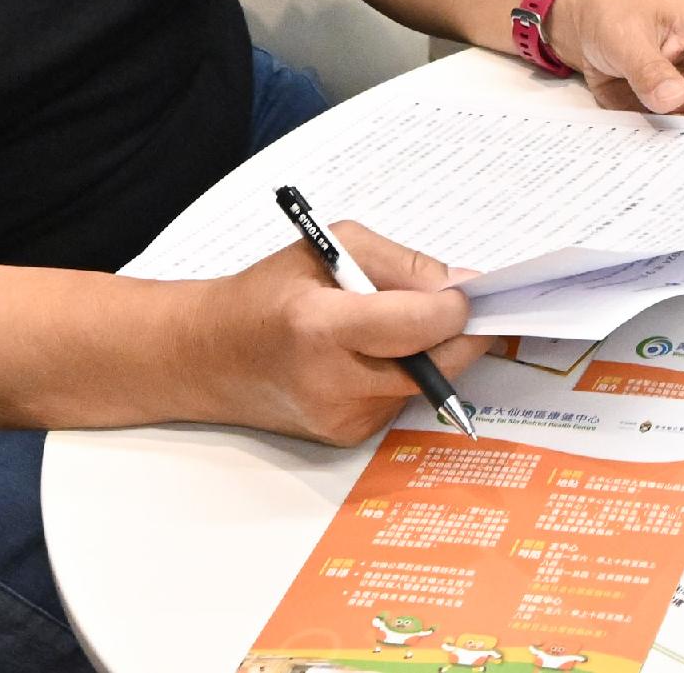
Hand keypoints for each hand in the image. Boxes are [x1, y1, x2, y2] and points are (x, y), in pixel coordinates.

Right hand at [194, 222, 494, 446]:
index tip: (472, 291)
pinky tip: (374, 354)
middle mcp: (330, 383)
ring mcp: (339, 418)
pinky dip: (405, 373)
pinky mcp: (346, 437)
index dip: (454, 308)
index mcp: (319, 327)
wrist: (211, 356)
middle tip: (472, 306)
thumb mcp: (331, 248)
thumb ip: (400, 264)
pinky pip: (402, 400)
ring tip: (401, 323)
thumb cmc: (267, 294)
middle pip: (434, 367)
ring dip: (432, 354)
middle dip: (463, 335)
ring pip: (424, 384)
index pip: (415, 327)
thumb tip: (460, 287)